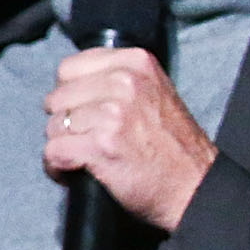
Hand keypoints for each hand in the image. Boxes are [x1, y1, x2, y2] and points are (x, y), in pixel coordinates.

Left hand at [44, 45, 217, 230]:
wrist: (196, 186)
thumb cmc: (172, 145)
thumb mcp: (153, 91)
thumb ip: (114, 79)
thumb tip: (68, 84)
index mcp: (135, 62)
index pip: (69, 68)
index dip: (70, 94)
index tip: (85, 111)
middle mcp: (125, 82)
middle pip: (57, 97)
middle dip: (65, 121)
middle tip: (88, 138)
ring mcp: (112, 113)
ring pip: (53, 126)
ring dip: (63, 146)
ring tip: (87, 156)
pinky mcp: (101, 145)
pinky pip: (53, 152)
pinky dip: (58, 167)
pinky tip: (76, 171)